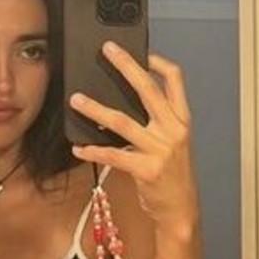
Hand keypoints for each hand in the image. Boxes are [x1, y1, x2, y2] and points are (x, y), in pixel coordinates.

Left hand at [69, 46, 198, 238]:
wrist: (181, 208)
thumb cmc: (173, 173)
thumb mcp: (173, 141)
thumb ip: (157, 121)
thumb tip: (124, 99)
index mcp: (182, 120)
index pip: (175, 80)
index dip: (158, 62)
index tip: (141, 50)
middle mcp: (173, 130)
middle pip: (148, 90)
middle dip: (126, 66)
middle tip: (106, 50)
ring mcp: (160, 150)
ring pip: (122, 122)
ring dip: (95, 109)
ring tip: (76, 100)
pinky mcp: (146, 169)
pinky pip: (113, 155)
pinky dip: (92, 150)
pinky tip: (78, 147)